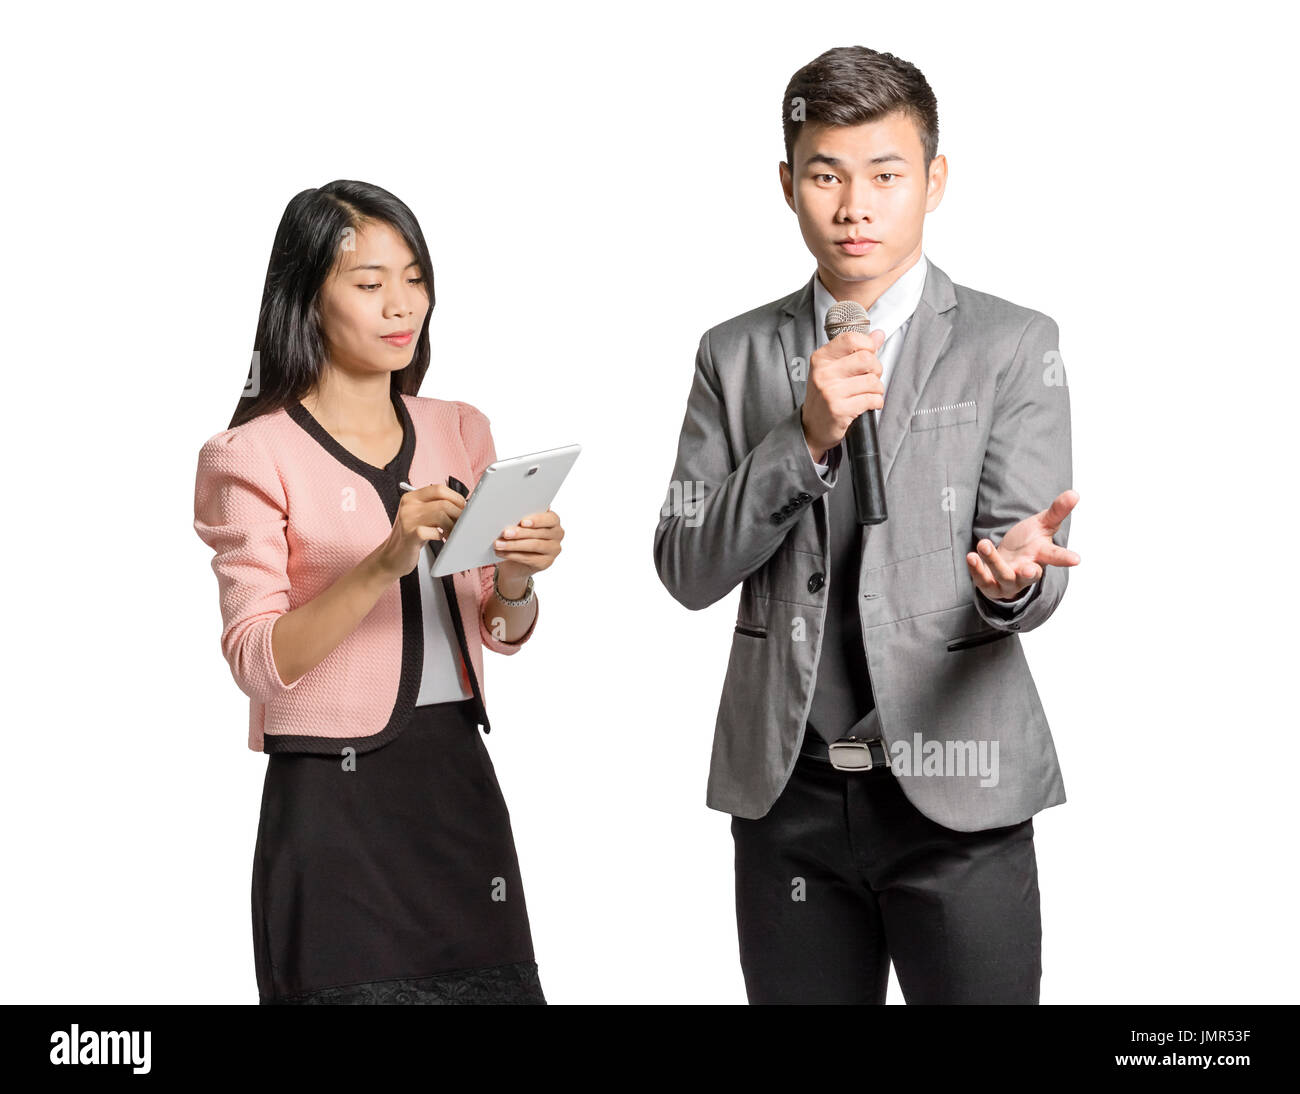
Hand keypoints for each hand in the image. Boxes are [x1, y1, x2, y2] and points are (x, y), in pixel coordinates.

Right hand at [374, 483, 465, 579]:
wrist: (392, 557)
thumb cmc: (411, 536)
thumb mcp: (421, 516)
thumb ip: (436, 507)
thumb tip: (463, 506)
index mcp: (411, 497)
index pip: (439, 489)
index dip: (456, 498)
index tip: (463, 509)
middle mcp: (408, 505)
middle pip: (443, 502)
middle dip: (458, 514)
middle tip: (461, 524)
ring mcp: (407, 520)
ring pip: (441, 514)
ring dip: (452, 526)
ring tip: (452, 533)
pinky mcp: (410, 535)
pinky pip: (433, 531)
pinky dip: (442, 535)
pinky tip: (440, 538)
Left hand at [493, 508, 563, 590]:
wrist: (517, 558)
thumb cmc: (520, 535)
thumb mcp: (522, 525)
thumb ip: (522, 520)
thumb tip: (510, 516)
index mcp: (554, 520)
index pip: (550, 519)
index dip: (537, 520)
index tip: (522, 522)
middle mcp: (557, 534)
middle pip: (539, 533)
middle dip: (520, 533)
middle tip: (505, 533)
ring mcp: (553, 550)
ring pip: (534, 545)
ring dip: (514, 545)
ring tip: (498, 544)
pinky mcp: (546, 563)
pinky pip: (529, 558)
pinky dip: (512, 555)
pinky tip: (501, 552)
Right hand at [801, 327, 886, 458]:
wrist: (813, 427)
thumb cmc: (824, 397)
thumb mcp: (834, 369)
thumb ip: (856, 351)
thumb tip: (877, 335)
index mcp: (821, 358)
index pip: (851, 339)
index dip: (867, 345)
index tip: (868, 354)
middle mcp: (823, 373)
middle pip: (866, 358)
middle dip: (876, 369)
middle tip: (871, 376)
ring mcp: (830, 391)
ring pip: (872, 381)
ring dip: (877, 389)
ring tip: (869, 393)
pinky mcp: (839, 409)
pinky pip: (871, 399)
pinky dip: (876, 402)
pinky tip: (868, 403)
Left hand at [966, 489, 1080, 600]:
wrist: (1008, 564)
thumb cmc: (1028, 544)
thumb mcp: (1042, 525)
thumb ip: (1057, 511)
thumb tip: (1075, 492)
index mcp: (1042, 556)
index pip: (1056, 557)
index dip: (1065, 558)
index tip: (1076, 559)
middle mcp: (1027, 573)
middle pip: (1030, 576)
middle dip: (1030, 574)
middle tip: (1030, 570)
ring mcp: (1009, 582)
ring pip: (1003, 575)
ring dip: (993, 561)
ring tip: (984, 543)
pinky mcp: (990, 585)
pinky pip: (983, 580)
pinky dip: (977, 569)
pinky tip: (971, 556)